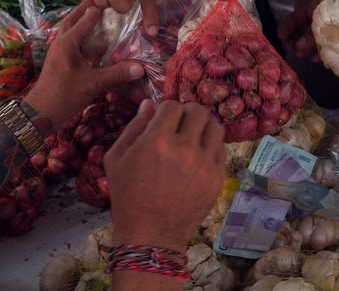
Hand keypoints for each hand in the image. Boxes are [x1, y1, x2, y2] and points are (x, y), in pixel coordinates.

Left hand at [23, 5, 144, 129]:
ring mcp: (58, 53)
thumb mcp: (92, 83)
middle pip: (71, 20)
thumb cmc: (63, 95)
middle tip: (100, 3)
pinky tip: (90, 44)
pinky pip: (70, 44)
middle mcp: (60, 44)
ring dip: (80, 23)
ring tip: (95, 19)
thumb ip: (116, 74)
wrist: (41, 113)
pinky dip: (79, 38)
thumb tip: (140, 67)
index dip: (97, 10)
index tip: (110, 0)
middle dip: (84, 11)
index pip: (85, 20)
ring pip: (68, 32)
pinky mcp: (59, 63)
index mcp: (67, 43)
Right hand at [105, 100, 225, 250]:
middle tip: (180, 126)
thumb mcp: (116, 159)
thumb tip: (150, 103)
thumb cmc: (127, 197)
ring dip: (203, 128)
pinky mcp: (217, 178)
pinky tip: (199, 158)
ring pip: (215, 127)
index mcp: (157, 140)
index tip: (162, 122)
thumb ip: (133, 127)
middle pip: (198, 111)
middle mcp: (184, 148)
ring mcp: (204, 163)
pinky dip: (211, 148)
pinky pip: (221, 149)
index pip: (172, 105)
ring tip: (193, 139)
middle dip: (187, 114)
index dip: (166, 111)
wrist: (150, 235)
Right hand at [279, 0, 325, 59]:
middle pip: (302, 29)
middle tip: (288, 48)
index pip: (295, 17)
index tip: (280, 37)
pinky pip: (325, 47)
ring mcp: (329, 29)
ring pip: (311, 39)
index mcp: (315, 8)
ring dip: (304, 47)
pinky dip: (319, 53)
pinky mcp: (337, 40)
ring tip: (299, 55)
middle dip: (294, 39)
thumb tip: (298, 45)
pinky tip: (314, 58)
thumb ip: (310, 34)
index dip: (286, 27)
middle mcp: (320, 18)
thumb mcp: (324, 23)